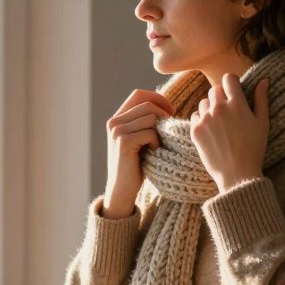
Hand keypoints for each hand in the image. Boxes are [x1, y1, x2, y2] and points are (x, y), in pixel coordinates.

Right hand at [103, 89, 173, 218]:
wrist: (122, 190)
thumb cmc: (136, 165)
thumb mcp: (139, 139)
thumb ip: (146, 121)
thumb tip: (167, 105)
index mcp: (116, 118)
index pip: (139, 94)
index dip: (158, 98)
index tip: (170, 111)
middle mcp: (114, 122)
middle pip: (147, 104)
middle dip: (163, 114)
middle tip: (169, 130)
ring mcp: (117, 131)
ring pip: (150, 117)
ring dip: (160, 130)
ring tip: (157, 144)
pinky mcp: (123, 142)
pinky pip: (149, 132)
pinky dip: (156, 142)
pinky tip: (154, 152)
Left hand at [189, 74, 269, 192]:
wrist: (237, 173)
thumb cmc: (253, 148)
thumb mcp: (262, 123)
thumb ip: (261, 99)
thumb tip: (264, 80)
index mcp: (237, 103)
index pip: (228, 78)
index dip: (232, 83)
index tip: (234, 92)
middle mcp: (219, 108)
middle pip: (214, 89)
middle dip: (221, 96)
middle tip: (228, 112)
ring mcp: (205, 119)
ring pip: (204, 102)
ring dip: (210, 108)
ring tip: (220, 124)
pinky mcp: (195, 130)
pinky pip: (195, 116)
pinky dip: (201, 121)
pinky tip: (211, 132)